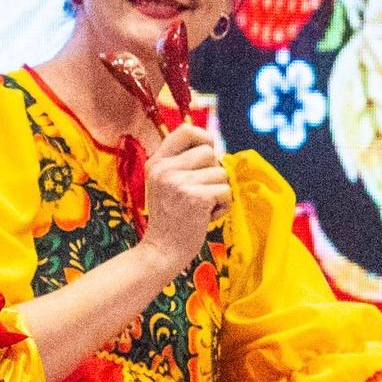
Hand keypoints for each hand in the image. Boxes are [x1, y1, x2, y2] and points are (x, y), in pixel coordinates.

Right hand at [142, 124, 230, 273]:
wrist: (161, 251)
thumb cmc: (169, 218)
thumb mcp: (165, 184)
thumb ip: (182, 163)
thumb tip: (213, 145)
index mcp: (156, 162)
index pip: (185, 130)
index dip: (204, 138)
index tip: (207, 152)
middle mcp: (164, 169)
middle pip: (209, 152)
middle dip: (212, 172)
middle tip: (199, 192)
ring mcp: (179, 183)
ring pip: (221, 173)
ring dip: (218, 192)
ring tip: (200, 208)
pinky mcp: (196, 197)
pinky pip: (225, 191)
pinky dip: (222, 207)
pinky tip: (205, 217)